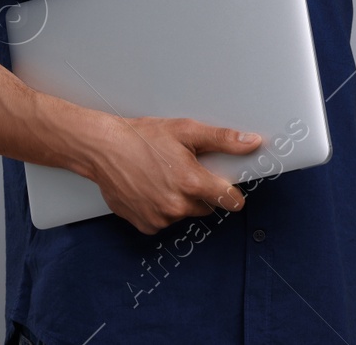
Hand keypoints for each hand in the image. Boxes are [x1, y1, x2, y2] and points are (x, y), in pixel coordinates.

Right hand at [87, 116, 262, 233]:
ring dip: (179, 200)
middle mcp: (177, 205)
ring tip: (161, 177)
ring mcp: (160, 218)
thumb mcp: (186, 131)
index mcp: (192, 182)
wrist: (104, 149)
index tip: (230, 192)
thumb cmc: (142, 137)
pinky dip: (160, 208)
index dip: (232, 194)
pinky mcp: (145, 225)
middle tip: (183, 171)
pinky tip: (150, 189)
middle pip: (205, 206)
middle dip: (200, 191)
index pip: (229, 200)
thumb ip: (223, 139)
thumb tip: (252, 142)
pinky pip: (163, 221)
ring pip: (183, 213)